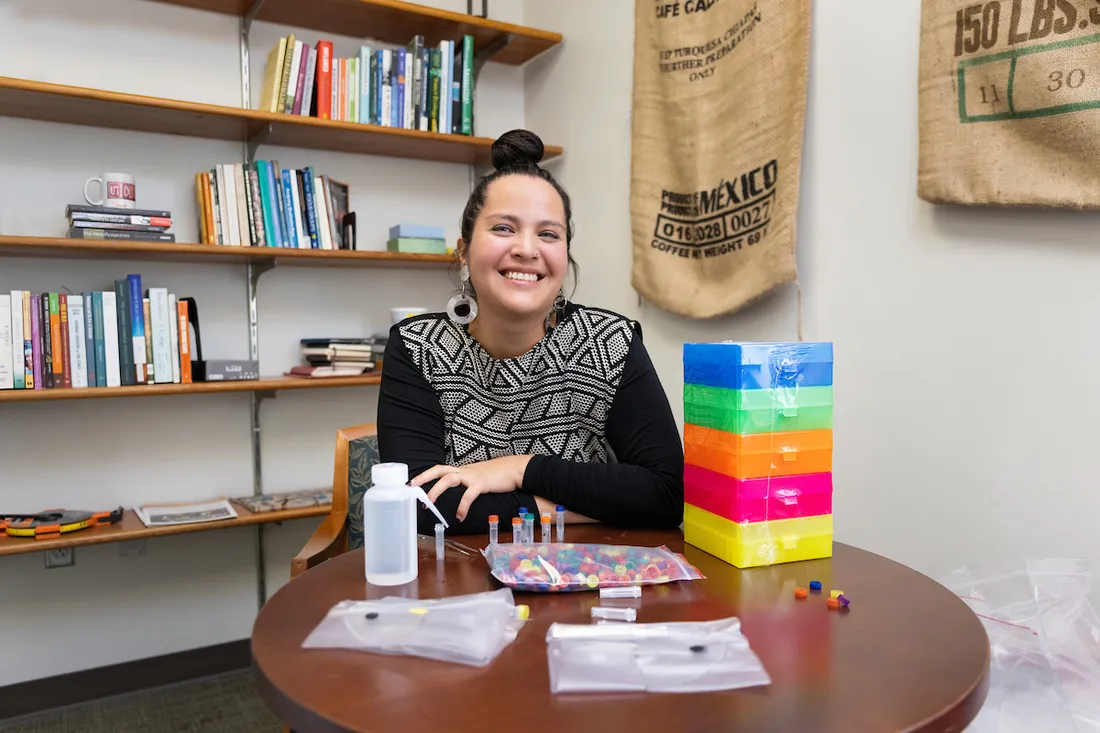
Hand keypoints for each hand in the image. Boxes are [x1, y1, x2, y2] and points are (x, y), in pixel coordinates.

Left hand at [412, 455, 532, 521]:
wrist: (515, 469)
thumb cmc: (498, 475)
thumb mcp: (478, 477)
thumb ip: (467, 482)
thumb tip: (458, 492)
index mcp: (462, 469)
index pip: (440, 469)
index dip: (426, 475)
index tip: (413, 483)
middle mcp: (464, 470)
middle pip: (439, 470)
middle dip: (424, 478)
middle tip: (412, 488)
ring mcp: (472, 475)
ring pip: (448, 479)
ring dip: (436, 491)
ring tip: (429, 504)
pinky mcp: (481, 483)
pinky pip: (468, 495)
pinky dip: (462, 506)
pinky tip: (460, 517)